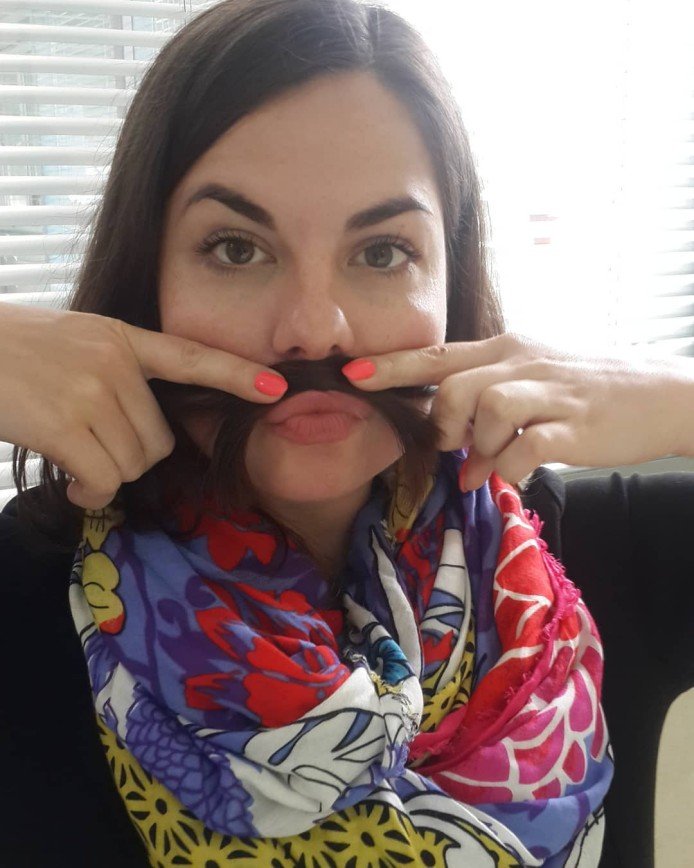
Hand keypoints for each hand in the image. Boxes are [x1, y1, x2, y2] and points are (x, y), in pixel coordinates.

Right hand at [0, 304, 288, 509]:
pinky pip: (104, 479)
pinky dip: (91, 492)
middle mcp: (114, 361)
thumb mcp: (72, 345)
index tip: (276, 388)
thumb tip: (145, 435)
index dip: (235, 375)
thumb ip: (115, 373)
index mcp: (120, 337)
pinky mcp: (67, 423)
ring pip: (134, 462)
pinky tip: (71, 484)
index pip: (191, 355)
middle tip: (97, 454)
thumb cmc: (9, 355)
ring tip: (77, 464)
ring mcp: (92, 390)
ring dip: (108, 476)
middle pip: (159, 439)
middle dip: (134, 458)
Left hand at [341, 332, 693, 490]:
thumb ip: (490, 419)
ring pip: (487, 410)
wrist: (662, 395)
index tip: (351, 375)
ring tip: (492, 461)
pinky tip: (515, 475)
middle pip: (454, 387)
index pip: (437, 354)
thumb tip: (459, 466)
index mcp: (507, 349)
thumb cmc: (589, 391)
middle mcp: (522, 362)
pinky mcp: (573, 424)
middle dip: (442, 425)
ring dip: (480, 447)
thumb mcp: (534, 385)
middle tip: (453, 448)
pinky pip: (523, 448)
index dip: (392, 367)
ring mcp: (549, 391)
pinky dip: (509, 468)